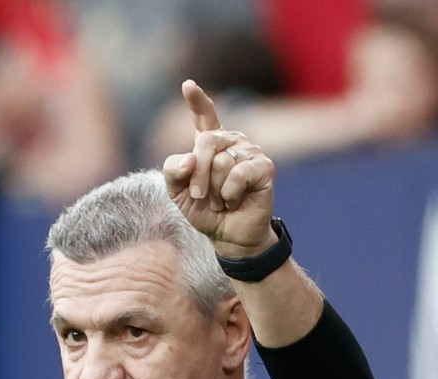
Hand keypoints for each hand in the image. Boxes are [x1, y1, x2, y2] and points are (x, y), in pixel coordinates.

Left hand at [161, 80, 276, 257]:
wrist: (228, 235)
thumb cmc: (204, 210)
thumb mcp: (177, 193)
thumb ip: (173, 171)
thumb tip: (190, 159)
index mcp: (210, 143)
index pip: (204, 117)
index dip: (197, 100)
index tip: (188, 85)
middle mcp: (231, 141)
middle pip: (205, 143)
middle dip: (197, 175)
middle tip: (199, 196)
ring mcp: (249, 151)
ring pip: (221, 162)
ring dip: (214, 191)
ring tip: (222, 200)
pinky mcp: (264, 166)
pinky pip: (237, 174)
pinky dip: (229, 194)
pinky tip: (235, 200)